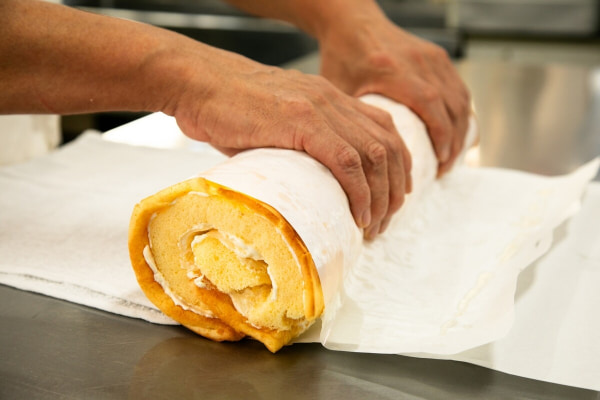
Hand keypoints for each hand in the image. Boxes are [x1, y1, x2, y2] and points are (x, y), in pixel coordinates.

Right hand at [166, 48, 411, 238]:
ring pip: (374, 155)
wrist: (197, 82)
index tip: (392, 196)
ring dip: (380, 196)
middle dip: (394, 189)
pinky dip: (358, 191)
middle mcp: (332, 100)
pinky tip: (358, 214)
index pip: (384, 130)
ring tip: (372, 225)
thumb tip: (304, 182)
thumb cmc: (227, 106)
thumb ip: (297, 143)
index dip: (397, 166)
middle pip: (388, 145)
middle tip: (384, 220)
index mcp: (331, 98)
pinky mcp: (300, 121)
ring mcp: (319, 109)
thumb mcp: (275, 121)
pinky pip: (345, 159)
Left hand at [319, 17, 470, 175]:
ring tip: (449, 156)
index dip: (441, 136)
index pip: (431, 105)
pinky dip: (461, 113)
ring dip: (461, 130)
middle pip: (452, 106)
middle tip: (444, 168)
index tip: (440, 161)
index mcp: (393, 70)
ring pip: (460, 98)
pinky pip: (458, 88)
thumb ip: (352, 120)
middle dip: (453, 141)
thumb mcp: (341, 91)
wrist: (352, 22)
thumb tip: (356, 154)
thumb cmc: (342, 57)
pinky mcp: (436, 55)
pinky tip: (455, 133)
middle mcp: (418, 60)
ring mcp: (431, 56)